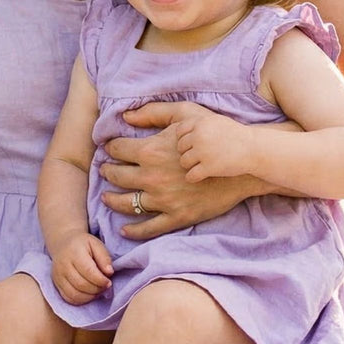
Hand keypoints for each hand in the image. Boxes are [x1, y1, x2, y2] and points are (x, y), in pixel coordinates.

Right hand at [50, 233, 112, 304]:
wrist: (63, 243)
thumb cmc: (83, 245)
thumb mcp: (96, 244)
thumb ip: (104, 257)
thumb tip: (109, 272)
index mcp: (74, 252)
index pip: (88, 271)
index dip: (101, 280)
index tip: (108, 282)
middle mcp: (63, 264)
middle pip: (82, 284)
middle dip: (97, 289)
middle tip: (104, 287)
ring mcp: (58, 275)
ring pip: (74, 294)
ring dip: (90, 296)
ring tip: (97, 290)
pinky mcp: (56, 283)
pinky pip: (68, 298)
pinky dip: (81, 300)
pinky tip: (88, 294)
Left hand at [100, 101, 255, 238]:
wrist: (240, 168)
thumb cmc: (213, 135)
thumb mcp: (184, 115)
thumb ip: (152, 113)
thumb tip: (125, 116)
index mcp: (150, 151)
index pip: (118, 150)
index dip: (110, 148)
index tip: (107, 149)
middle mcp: (152, 177)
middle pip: (117, 176)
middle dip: (107, 172)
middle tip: (103, 170)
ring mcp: (163, 200)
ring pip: (127, 203)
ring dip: (112, 200)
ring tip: (106, 197)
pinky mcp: (177, 217)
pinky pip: (149, 228)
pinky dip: (134, 231)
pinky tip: (124, 229)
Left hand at [177, 113, 250, 181]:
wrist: (255, 149)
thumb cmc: (236, 135)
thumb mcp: (216, 122)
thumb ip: (198, 124)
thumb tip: (177, 131)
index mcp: (200, 123)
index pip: (179, 132)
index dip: (184, 140)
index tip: (192, 145)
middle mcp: (199, 136)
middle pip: (180, 148)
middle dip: (187, 153)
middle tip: (196, 158)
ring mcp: (203, 152)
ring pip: (183, 162)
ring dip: (189, 166)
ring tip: (199, 167)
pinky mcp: (209, 168)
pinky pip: (191, 175)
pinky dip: (193, 178)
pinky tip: (199, 177)